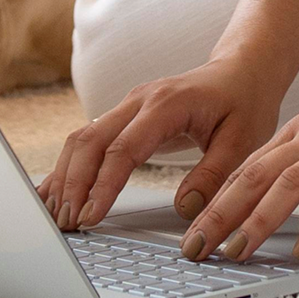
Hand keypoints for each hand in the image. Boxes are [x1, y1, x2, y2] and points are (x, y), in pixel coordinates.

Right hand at [38, 57, 285, 232]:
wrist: (242, 71)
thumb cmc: (244, 104)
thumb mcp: (243, 141)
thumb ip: (214, 175)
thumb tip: (184, 209)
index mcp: (166, 104)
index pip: (124, 148)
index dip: (103, 185)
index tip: (90, 218)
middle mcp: (139, 100)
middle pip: (91, 141)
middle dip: (73, 185)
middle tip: (67, 227)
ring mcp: (127, 106)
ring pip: (82, 139)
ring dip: (65, 178)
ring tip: (57, 218)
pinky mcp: (124, 117)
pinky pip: (88, 140)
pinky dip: (69, 167)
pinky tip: (54, 193)